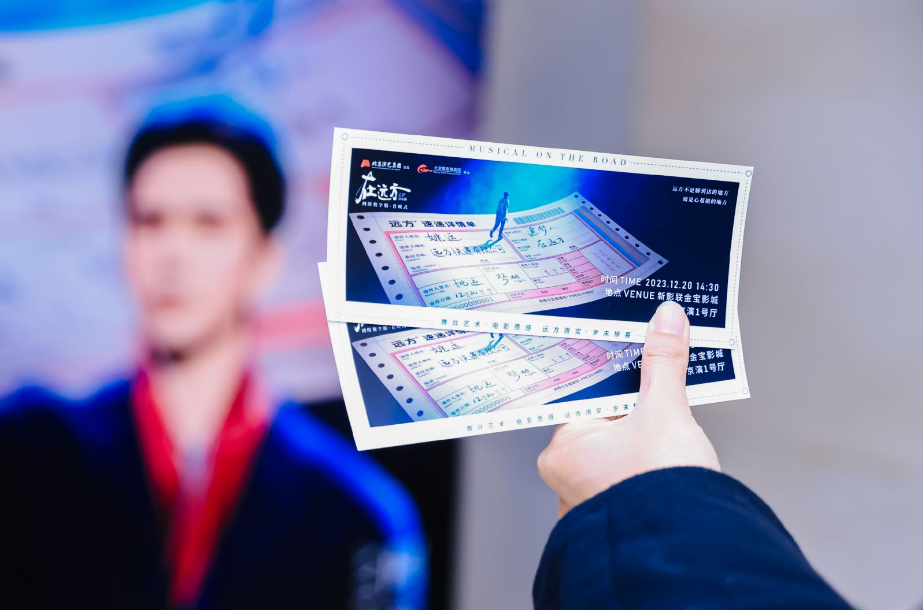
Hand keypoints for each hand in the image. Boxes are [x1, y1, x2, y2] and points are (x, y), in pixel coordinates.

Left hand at [537, 301, 719, 517]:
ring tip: (667, 420)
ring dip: (642, 437)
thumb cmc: (663, 490)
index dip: (611, 371)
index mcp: (564, 449)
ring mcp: (591, 503)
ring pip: (617, 452)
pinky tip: (667, 455)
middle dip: (632, 406)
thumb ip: (664, 363)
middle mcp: (567, 480)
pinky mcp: (618, 518)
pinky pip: (628, 478)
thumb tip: (667, 320)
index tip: (630, 350)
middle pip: (603, 423)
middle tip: (655, 380)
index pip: (584, 395)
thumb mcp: (665, 412)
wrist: (689, 552)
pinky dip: (647, 464)